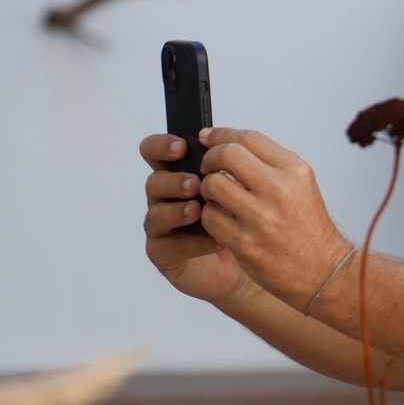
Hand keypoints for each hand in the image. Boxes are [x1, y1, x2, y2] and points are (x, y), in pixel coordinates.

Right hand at [140, 133, 246, 304]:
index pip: (158, 152)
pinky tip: (215, 240)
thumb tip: (235, 149)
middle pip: (154, 181)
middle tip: (195, 183)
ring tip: (198, 210)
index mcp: (179, 172)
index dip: (163, 146)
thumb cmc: (242, 218)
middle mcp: (165, 197)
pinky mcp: (163, 253)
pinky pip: (170, 246)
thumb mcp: (242, 187)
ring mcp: (162, 226)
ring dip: (177, 210)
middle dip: (173, 180)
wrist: (249, 258)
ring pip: (156, 214)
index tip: (182, 147)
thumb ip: (232, 168)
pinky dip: (193, 242)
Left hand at [197, 127, 350, 307]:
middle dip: (210, 158)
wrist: (323, 271)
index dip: (222, 134)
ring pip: (213, 185)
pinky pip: (209, 217)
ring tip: (215, 197)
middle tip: (207, 168)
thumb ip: (269, 163)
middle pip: (227, 155)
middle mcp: (278, 189)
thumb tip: (230, 144)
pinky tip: (219, 219)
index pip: (248, 138)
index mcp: (293, 170)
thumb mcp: (301, 185)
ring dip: (206, 188)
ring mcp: (260, 217)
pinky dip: (208, 215)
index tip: (209, 137)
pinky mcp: (244, 242)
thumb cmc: (309, 228)